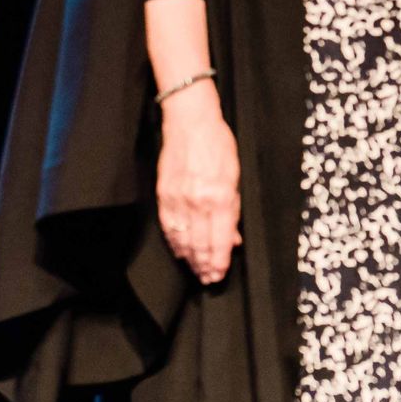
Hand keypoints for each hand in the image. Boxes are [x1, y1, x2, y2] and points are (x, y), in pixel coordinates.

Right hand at [156, 92, 241, 283]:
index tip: (219, 273)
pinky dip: (174, 242)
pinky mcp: (164, 195)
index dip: (219, 260)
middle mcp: (198, 202)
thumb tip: (233, 237)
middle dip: (205, 265)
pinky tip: (179, 252)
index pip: (219, 238)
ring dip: (190, 258)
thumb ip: (234, 209)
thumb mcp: (236, 175)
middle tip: (209, 279)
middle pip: (200, 243)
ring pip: (183, 239)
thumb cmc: (217, 145)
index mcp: (219, 196)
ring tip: (196, 271)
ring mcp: (178, 199)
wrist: (190, 122)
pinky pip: (168, 226)